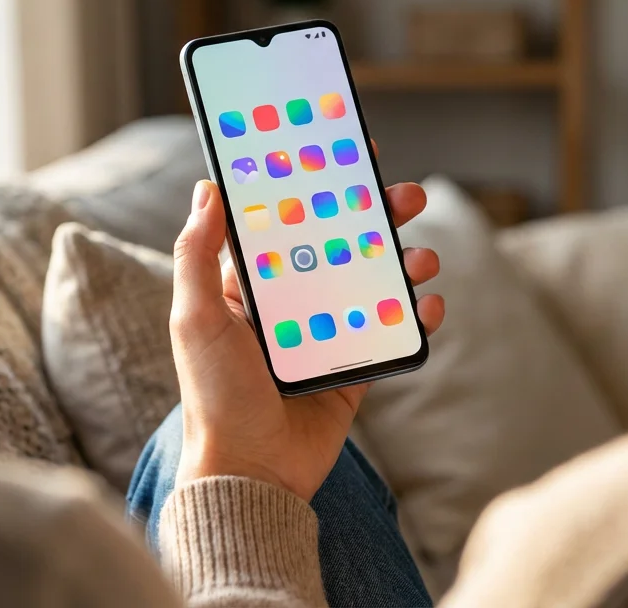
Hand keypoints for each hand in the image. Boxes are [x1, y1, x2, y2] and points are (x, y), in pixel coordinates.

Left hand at [170, 176, 444, 501]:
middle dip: (377, 216)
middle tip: (406, 195)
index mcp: (250, 285)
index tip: (347, 153)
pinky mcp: (354, 368)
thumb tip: (208, 189)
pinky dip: (418, 314)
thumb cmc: (214, 397)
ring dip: (405, 261)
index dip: (316, 186)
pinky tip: (432, 305)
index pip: (287, 220)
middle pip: (342, 243)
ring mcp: (326, 333)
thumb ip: (197, 254)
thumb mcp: (195, 319)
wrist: (251, 474)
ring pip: (375, 281)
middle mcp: (291, 303)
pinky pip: (392, 331)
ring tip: (423, 258)